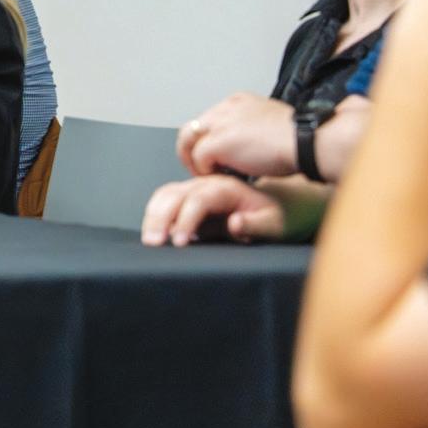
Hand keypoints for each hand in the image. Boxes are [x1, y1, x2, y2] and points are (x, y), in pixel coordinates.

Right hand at [142, 175, 286, 245]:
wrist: (278, 204)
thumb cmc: (276, 216)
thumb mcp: (274, 223)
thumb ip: (255, 225)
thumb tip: (234, 224)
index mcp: (226, 188)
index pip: (198, 200)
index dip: (186, 220)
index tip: (179, 242)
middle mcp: (206, 184)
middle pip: (174, 193)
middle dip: (160, 217)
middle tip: (154, 243)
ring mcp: (195, 188)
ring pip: (165, 194)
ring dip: (153, 215)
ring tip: (149, 240)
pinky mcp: (188, 197)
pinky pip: (165, 200)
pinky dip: (154, 214)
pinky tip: (153, 232)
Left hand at [177, 93, 296, 177]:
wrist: (307, 141)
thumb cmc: (299, 138)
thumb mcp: (269, 123)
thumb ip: (251, 128)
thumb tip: (246, 144)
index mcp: (238, 101)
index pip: (209, 118)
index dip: (207, 139)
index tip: (215, 156)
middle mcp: (225, 109)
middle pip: (192, 127)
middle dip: (192, 149)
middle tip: (202, 169)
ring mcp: (219, 124)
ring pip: (187, 140)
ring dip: (193, 160)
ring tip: (205, 175)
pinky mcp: (217, 142)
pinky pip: (198, 158)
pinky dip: (203, 171)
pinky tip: (218, 179)